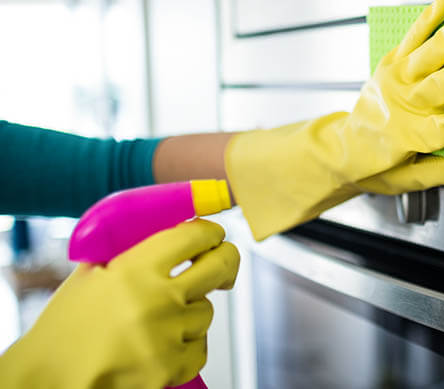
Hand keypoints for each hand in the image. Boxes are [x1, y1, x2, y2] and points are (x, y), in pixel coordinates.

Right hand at [0, 219, 239, 387]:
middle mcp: (160, 298)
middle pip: (221, 265)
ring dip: (190, 313)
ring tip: (157, 322)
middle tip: (223, 264)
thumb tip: (170, 236)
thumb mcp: (89, 277)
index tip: (213, 235)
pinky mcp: (175, 366)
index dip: (210, 232)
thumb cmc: (65, 330)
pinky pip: (200, 347)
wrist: (51, 381)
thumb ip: (128, 255)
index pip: (195, 235)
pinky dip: (187, 346)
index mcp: (136, 268)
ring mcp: (170, 334)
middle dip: (226, 261)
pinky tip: (161, 347)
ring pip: (207, 311)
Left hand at [225, 0, 443, 239]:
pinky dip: (426, 20)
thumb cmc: (376, 166)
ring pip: (426, 55)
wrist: (340, 148)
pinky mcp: (390, 65)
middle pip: (442, 83)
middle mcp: (404, 105)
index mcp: (412, 137)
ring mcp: (395, 81)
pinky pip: (409, 39)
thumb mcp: (409, 182)